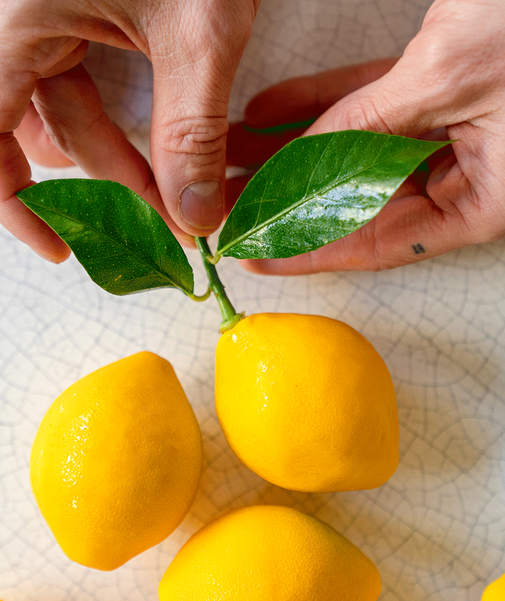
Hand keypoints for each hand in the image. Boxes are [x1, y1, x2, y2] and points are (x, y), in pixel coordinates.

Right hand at [0, 0, 257, 260]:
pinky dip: (111, 113)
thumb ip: (192, 130)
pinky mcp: (65, 6)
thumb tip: (195, 216)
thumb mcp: (199, 36)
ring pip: (63, 108)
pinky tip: (154, 136)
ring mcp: (40, 12)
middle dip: (107, 181)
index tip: (60, 247)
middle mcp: (14, 19)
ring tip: (166, 184)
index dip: (15, 203)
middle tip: (166, 220)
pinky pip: (75, 75)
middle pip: (42, 131)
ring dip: (113, 151)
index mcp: (15, 20)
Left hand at [227, 0, 504, 273]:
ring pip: (358, 154)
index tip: (257, 255)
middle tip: (232, 202)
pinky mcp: (440, 92)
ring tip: (235, 158)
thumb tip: (305, 160)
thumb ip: (374, 122)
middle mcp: (468, 176)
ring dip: (294, 152)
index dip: (312, 251)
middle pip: (362, 202)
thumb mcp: (449, 76)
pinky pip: (371, 108)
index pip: (380, 242)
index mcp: (484, 200)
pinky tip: (269, 115)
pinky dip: (322, 107)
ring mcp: (454, 135)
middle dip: (291, 198)